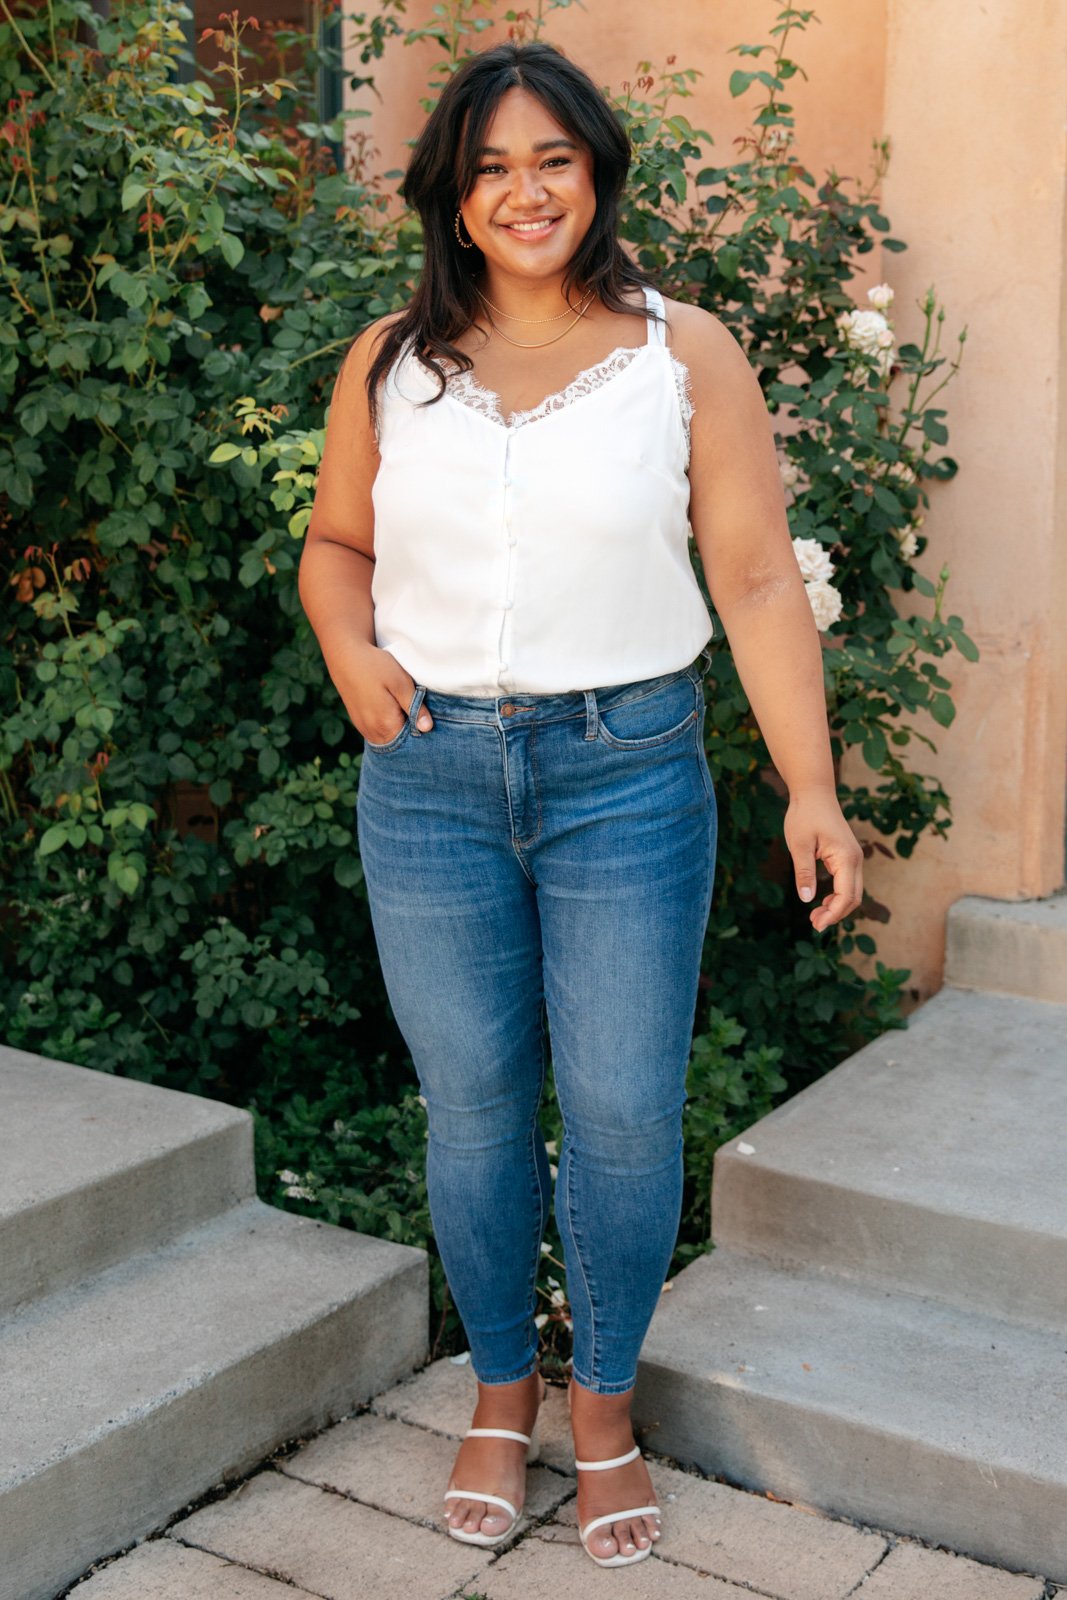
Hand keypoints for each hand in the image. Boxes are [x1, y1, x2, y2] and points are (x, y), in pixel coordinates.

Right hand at [329, 640, 433, 744]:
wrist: (346, 654)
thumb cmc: (375, 666)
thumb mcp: (401, 683)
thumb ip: (415, 707)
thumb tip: (427, 728)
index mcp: (385, 725)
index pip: (410, 742)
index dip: (420, 732)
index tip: (425, 717)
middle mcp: (372, 732)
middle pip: (398, 743)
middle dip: (410, 733)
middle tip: (417, 711)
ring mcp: (363, 727)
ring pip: (387, 738)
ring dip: (397, 729)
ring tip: (403, 708)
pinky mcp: (358, 721)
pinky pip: (377, 732)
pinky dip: (387, 726)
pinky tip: (391, 710)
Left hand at [784, 789, 862, 932]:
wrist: (814, 792)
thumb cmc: (805, 815)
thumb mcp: (799, 845)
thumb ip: (804, 872)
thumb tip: (806, 899)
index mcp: (846, 857)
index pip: (846, 895)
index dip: (833, 914)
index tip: (816, 925)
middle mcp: (855, 859)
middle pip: (854, 897)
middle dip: (836, 914)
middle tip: (814, 924)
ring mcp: (853, 857)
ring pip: (852, 891)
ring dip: (837, 906)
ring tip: (815, 917)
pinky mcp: (847, 856)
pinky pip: (848, 882)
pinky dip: (837, 896)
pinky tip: (821, 902)